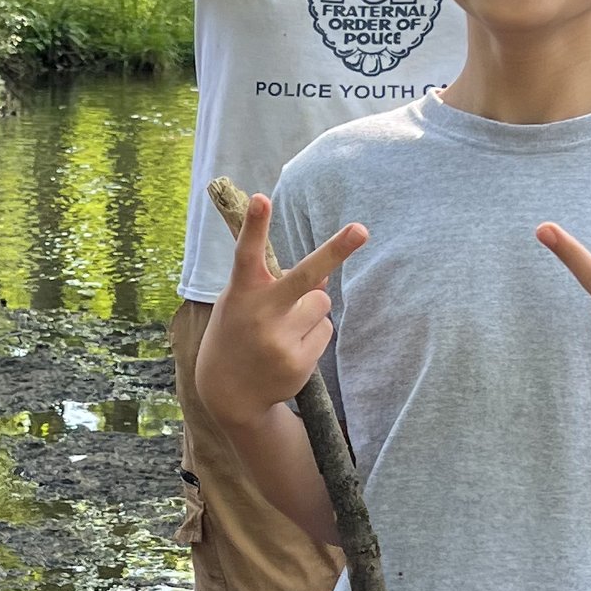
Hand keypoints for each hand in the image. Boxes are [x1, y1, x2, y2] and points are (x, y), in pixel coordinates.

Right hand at [195, 189, 369, 427]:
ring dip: (311, 310)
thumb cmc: (238, 332)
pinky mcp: (298, 361)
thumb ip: (279, 284)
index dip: (255, 225)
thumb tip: (325, 277)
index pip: (247, 252)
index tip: (261, 198)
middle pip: (304, 277)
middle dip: (334, 252)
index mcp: (242, 291)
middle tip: (362, 230)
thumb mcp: (247, 302)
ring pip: (322, 303)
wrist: (228, 392)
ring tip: (282, 330)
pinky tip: (288, 350)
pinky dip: (313, 335)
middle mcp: (260, 313)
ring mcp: (280, 340)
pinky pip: (325, 331)